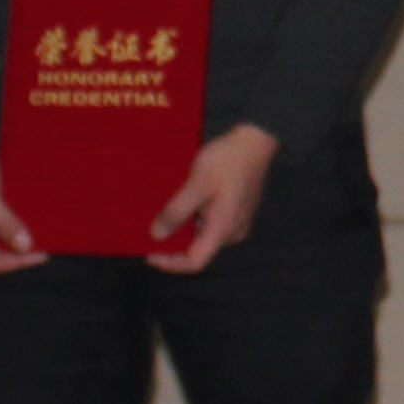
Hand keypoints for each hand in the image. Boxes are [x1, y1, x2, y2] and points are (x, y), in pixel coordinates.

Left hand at [147, 124, 280, 271]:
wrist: (254, 141)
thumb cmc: (227, 161)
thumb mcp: (197, 184)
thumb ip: (176, 212)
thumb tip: (156, 235)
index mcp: (224, 229)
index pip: (194, 262)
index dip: (170, 263)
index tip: (149, 253)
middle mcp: (233, 232)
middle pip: (199, 250)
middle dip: (175, 244)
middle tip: (151, 231)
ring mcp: (237, 223)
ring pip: (205, 236)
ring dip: (184, 230)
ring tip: (165, 215)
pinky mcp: (237, 212)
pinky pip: (212, 225)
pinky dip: (195, 220)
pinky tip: (185, 204)